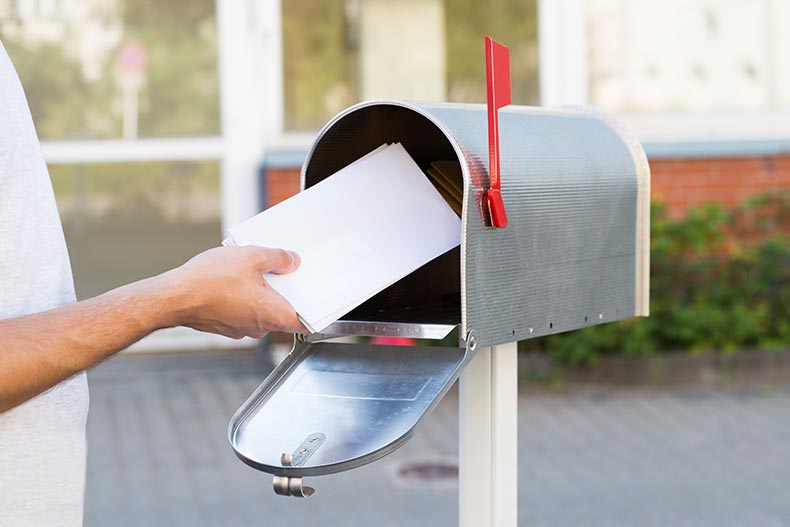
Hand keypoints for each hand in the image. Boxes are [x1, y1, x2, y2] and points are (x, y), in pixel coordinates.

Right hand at [166, 246, 304, 337]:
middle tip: (281, 270)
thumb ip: (278, 258)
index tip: (319, 298)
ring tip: (250, 270)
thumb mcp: (252, 256)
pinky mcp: (226, 326)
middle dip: (284, 291)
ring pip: (261, 310)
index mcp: (274, 315)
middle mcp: (260, 328)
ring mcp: (242, 329)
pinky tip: (233, 279)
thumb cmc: (210, 281)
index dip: (315, 309)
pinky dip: (244, 297)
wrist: (173, 298)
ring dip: (261, 292)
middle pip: (283, 311)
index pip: (306, 321)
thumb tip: (292, 260)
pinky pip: (243, 310)